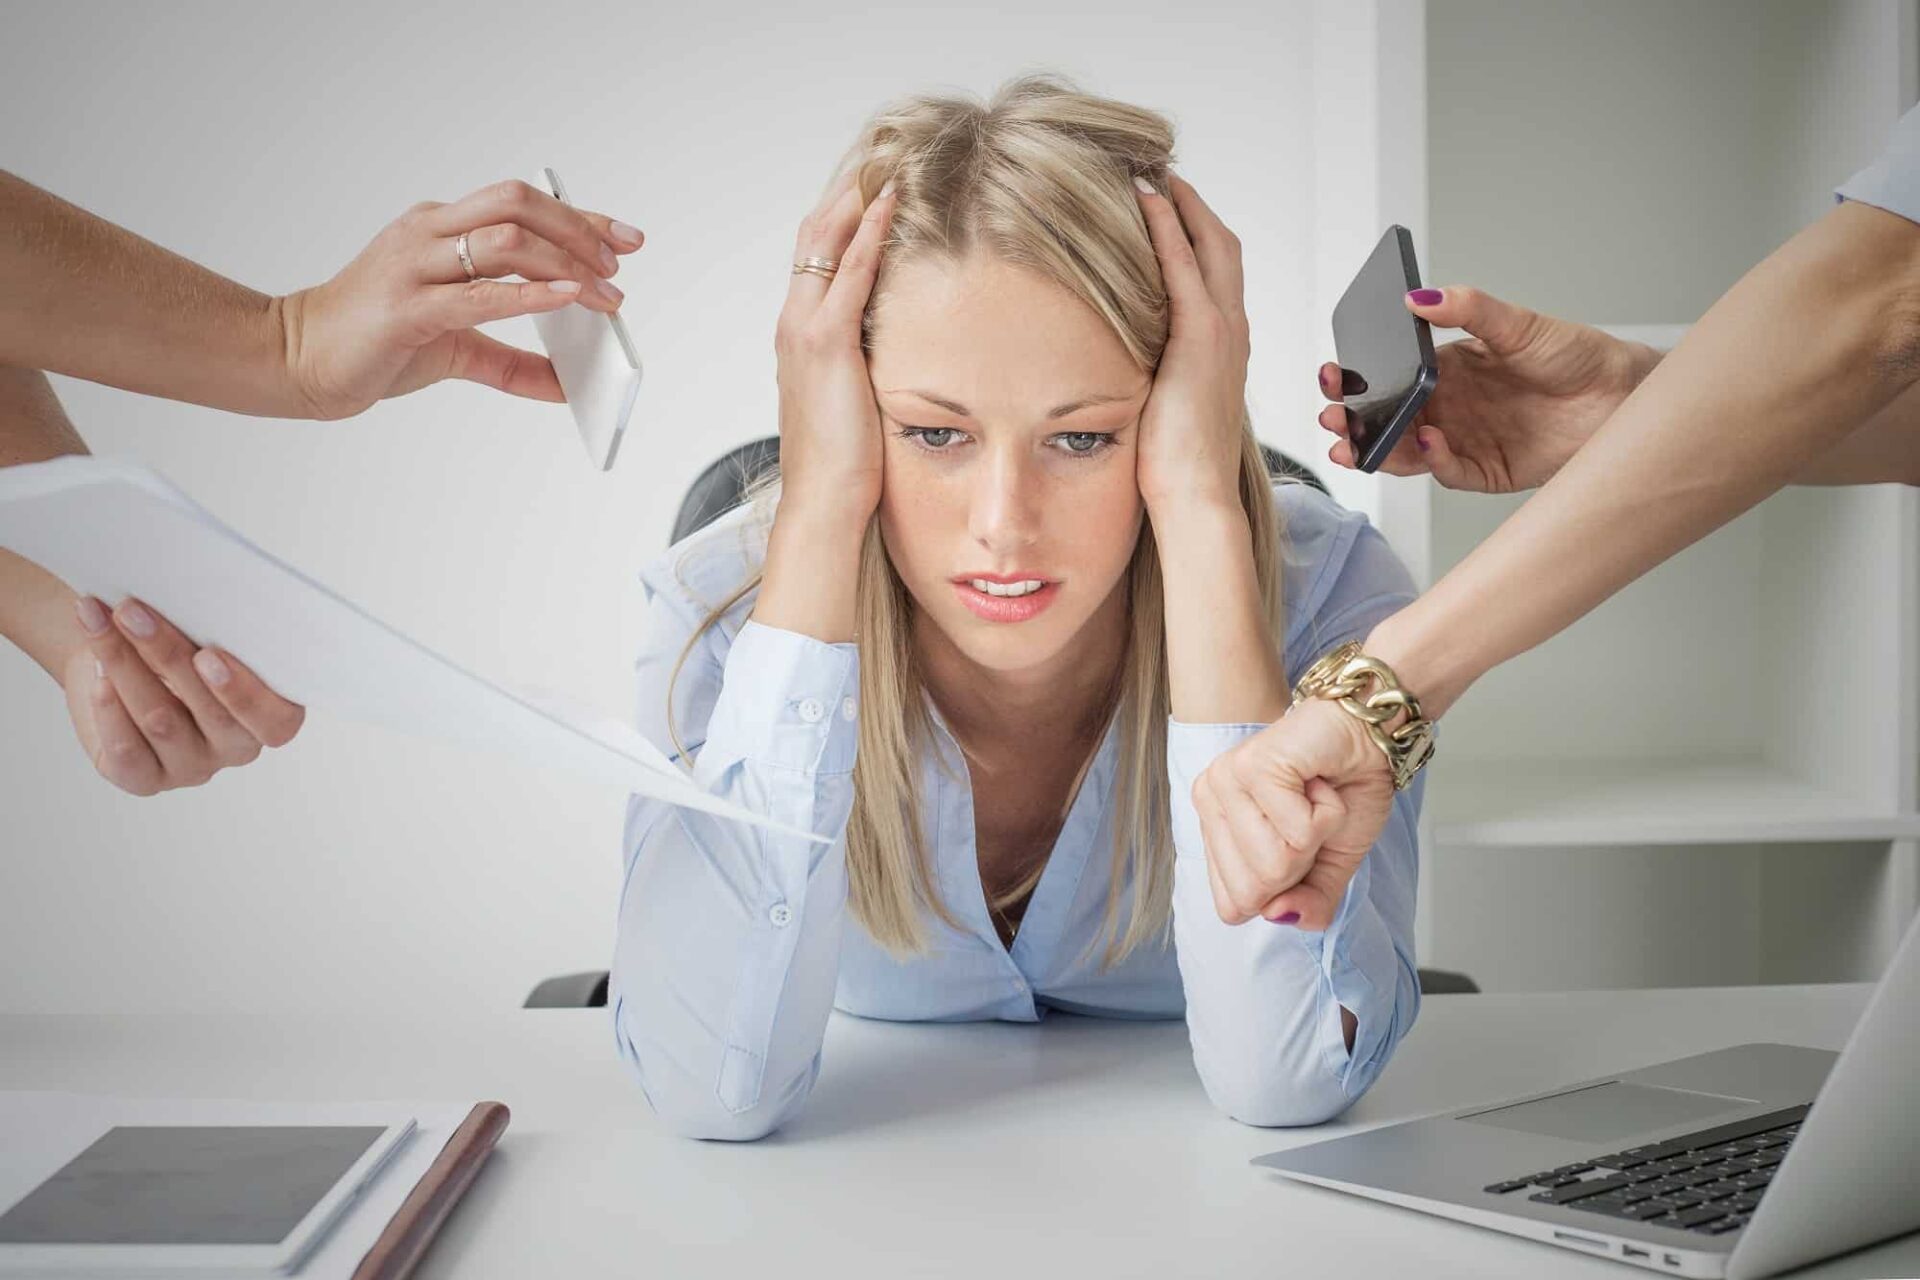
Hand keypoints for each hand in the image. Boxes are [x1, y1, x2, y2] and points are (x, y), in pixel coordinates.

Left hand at [63, 595, 302, 794]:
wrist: (127, 657)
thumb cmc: (180, 642)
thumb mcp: (207, 633)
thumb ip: (216, 630)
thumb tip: (193, 601)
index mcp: (271, 715)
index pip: (277, 721)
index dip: (245, 693)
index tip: (209, 654)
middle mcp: (236, 747)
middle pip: (210, 712)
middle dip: (167, 654)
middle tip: (132, 612)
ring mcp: (191, 767)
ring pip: (161, 722)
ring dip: (125, 666)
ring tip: (100, 622)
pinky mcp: (144, 779)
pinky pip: (127, 752)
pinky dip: (109, 709)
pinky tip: (98, 675)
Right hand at [277, 179, 644, 419]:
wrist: (297, 359)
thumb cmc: (371, 342)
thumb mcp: (456, 349)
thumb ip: (512, 364)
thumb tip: (564, 387)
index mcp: (438, 228)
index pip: (520, 204)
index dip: (580, 216)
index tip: (625, 237)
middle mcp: (427, 234)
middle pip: (517, 204)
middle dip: (578, 230)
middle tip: (617, 266)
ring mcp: (414, 266)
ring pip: (505, 239)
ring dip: (566, 264)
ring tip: (603, 294)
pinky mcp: (407, 309)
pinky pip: (479, 293)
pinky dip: (530, 295)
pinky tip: (567, 299)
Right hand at [770, 174, 897, 520]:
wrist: (823, 500)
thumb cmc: (841, 464)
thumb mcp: (854, 401)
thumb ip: (863, 367)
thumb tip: (894, 354)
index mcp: (798, 336)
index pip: (816, 257)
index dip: (842, 217)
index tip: (874, 185)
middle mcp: (793, 323)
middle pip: (814, 235)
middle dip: (847, 192)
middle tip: (883, 156)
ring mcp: (804, 329)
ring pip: (826, 242)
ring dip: (857, 198)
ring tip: (888, 162)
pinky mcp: (825, 342)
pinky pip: (850, 273)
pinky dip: (870, 234)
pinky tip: (891, 206)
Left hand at [1133, 175, 1249, 513]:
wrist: (1195, 494)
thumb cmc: (1174, 466)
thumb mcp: (1163, 404)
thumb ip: (1154, 374)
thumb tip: (1119, 364)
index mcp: (1225, 347)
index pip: (1216, 273)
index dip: (1195, 234)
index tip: (1165, 206)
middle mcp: (1232, 330)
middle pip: (1221, 246)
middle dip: (1192, 207)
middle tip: (1159, 175)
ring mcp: (1222, 330)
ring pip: (1210, 245)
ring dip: (1181, 204)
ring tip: (1149, 174)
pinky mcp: (1202, 337)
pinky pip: (1185, 266)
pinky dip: (1167, 227)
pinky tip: (1144, 201)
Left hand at [1190, 696, 1394, 928]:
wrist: (1370, 737)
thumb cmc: (1345, 791)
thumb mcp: (1330, 866)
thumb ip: (1308, 904)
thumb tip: (1277, 916)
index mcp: (1215, 828)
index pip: (1231, 906)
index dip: (1280, 891)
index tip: (1298, 845)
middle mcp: (1208, 802)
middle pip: (1251, 893)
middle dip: (1300, 865)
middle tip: (1308, 818)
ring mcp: (1225, 783)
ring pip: (1274, 865)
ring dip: (1315, 835)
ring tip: (1314, 796)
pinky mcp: (1251, 767)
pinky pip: (1299, 832)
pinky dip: (1328, 813)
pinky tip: (1318, 781)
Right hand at [1319, 286, 1660, 492]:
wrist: (1622, 395)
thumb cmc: (1573, 354)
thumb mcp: (1517, 323)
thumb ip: (1467, 308)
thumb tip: (1418, 296)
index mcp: (1445, 371)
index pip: (1387, 379)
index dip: (1356, 382)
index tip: (1333, 377)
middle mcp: (1448, 409)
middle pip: (1387, 422)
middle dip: (1354, 424)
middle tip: (1334, 420)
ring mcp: (1465, 442)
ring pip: (1407, 453)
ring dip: (1379, 452)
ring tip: (1358, 445)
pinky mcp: (1488, 472)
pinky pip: (1449, 472)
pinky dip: (1433, 462)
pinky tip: (1430, 444)